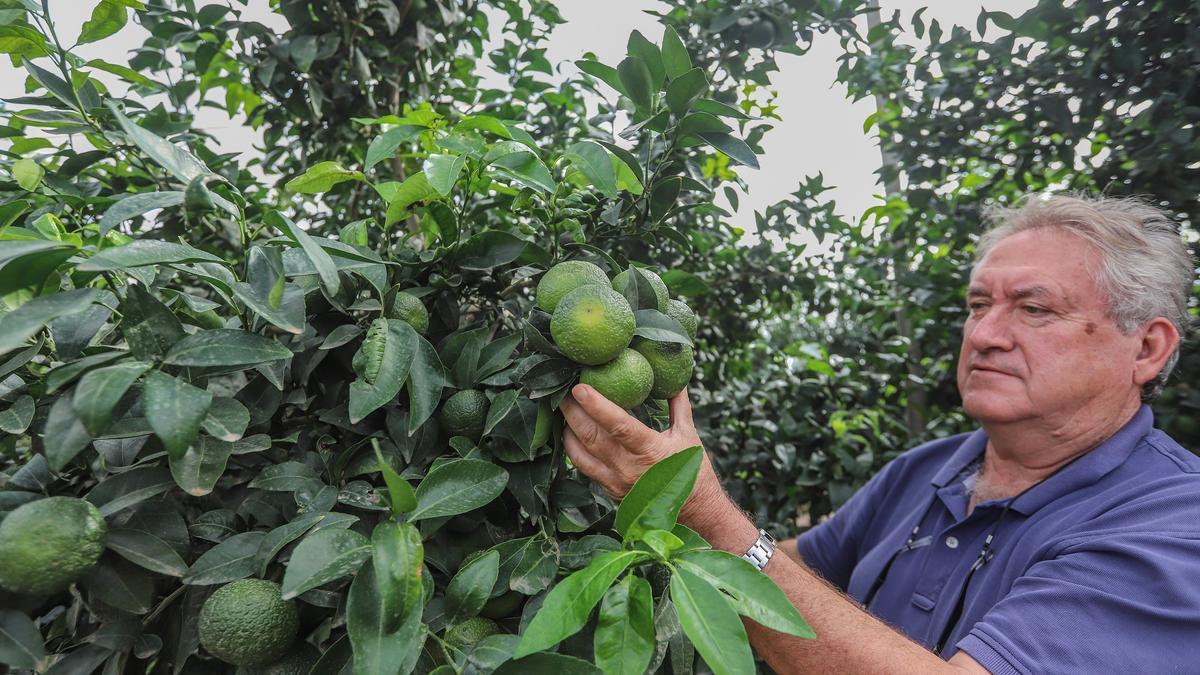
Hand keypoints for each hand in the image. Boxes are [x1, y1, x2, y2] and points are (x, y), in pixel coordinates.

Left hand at [559, 384, 723, 517]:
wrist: (694, 513)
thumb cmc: (693, 470)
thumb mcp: (688, 434)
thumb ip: (678, 404)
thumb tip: (675, 377)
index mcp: (650, 450)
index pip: (619, 425)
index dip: (597, 406)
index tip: (579, 388)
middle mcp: (629, 468)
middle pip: (591, 437)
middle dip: (573, 412)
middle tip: (564, 391)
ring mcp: (616, 482)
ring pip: (581, 453)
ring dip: (568, 429)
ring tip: (563, 408)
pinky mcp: (608, 490)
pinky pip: (583, 467)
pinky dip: (573, 447)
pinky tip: (570, 432)